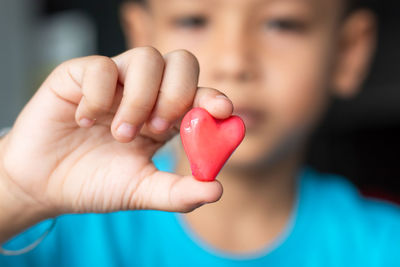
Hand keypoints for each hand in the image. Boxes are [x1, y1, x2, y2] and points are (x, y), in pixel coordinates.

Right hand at [0, 47, 232, 218]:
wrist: (45, 184)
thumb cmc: (96, 183)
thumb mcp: (142, 191)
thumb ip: (178, 193)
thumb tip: (217, 189)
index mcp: (166, 117)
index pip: (199, 93)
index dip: (212, 97)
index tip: (222, 110)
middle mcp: (146, 92)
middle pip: (182, 62)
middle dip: (177, 93)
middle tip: (159, 127)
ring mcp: (115, 80)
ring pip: (146, 58)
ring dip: (139, 100)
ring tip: (120, 135)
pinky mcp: (80, 74)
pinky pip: (101, 66)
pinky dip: (98, 95)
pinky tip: (85, 120)